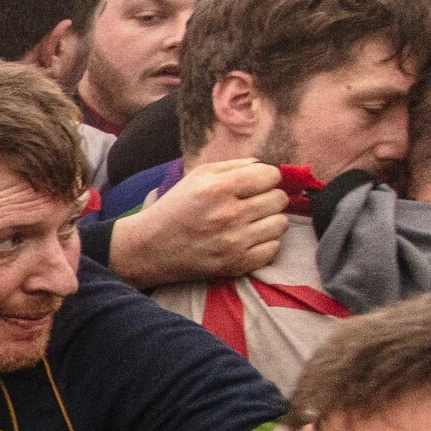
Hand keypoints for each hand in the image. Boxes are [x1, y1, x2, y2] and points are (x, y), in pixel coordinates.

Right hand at [108, 158, 286, 288]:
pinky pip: (274, 248)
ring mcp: (234, 242)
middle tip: (251, 203)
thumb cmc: (175, 208)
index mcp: (217, 188)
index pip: (271, 175)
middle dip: (268, 198)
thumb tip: (265, 166)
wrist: (150, 248)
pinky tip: (247, 239)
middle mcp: (228, 214)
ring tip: (251, 222)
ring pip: (281, 223)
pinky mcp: (236, 264)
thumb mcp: (196, 176)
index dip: (266, 177)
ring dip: (269, 220)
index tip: (255, 184)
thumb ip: (233, 166)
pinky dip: (265, 243)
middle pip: (279, 199)